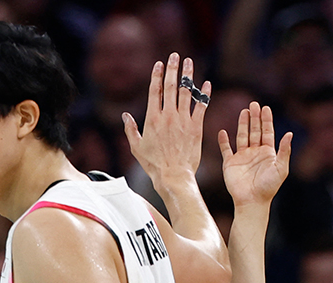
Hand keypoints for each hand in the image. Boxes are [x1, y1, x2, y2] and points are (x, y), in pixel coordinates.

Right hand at [123, 53, 208, 186]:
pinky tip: (207, 84)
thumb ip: (131, 129)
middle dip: (173, 69)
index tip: (160, 64)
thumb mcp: (136, 147)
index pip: (155, 90)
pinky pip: (201, 107)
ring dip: (188, 76)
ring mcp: (183, 121)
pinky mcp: (196, 128)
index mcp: (152, 118)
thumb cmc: (154, 164)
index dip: (158, 75)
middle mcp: (168, 116)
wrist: (173, 176)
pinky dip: (204, 95)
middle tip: (176, 56)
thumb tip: (125, 116)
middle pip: (171, 87)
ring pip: (186, 93)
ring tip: (190, 62)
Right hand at [219, 102, 291, 206]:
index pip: (267, 132)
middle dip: (255, 118)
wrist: (252, 201)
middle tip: (254, 104)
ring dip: (242, 124)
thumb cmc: (268, 187)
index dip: (266, 120)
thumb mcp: (281, 168)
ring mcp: (242, 157)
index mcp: (268, 153)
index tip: (265, 108)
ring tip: (244, 111)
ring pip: (242, 136)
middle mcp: (255, 153)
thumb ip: (284, 151)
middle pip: (255, 131)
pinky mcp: (230, 163)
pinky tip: (222, 132)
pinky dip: (223, 141)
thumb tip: (289, 133)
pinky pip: (226, 150)